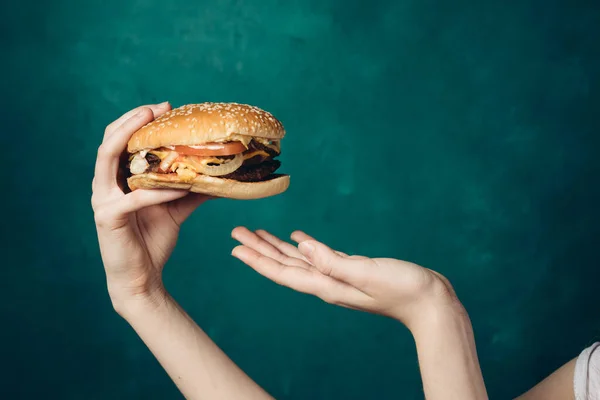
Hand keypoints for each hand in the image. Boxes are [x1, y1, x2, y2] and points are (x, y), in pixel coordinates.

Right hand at [92, 102, 209, 310]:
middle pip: (109, 140)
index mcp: (117, 179)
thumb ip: (193, 189)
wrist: (142, 277)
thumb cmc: (153, 240)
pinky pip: (133, 198)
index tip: (165, 106)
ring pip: (107, 158)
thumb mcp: (177, 208)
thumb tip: (223, 176)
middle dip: (132, 120)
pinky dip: (157, 190)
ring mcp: (102, 200)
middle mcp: (104, 185)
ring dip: (129, 138)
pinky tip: (178, 186)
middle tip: (158, 108)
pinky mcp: (107, 218)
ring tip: (153, 126)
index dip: (137, 120)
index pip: (120, 139)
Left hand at [230, 228, 459, 328]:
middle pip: (284, 265)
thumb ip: (333, 261)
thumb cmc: (403, 289)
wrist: (430, 302)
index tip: (235, 248)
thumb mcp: (366, 273)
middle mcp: (327, 282)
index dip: (257, 260)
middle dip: (259, 249)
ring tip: (257, 233)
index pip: (283, 272)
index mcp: (327, 284)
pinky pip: (319, 256)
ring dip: (276, 246)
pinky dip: (304, 245)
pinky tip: (296, 237)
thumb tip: (301, 244)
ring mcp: (338, 276)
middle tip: (237, 232)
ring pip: (299, 259)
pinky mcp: (351, 269)